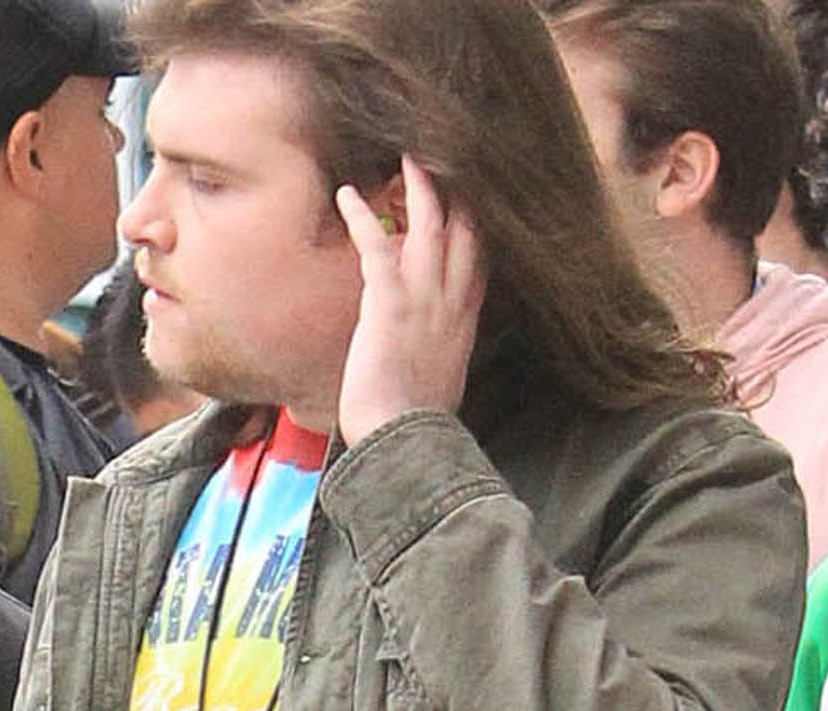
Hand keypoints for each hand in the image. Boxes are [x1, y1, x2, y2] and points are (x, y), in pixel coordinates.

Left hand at [333, 158, 484, 448]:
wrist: (405, 441)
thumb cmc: (417, 423)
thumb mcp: (443, 382)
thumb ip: (442, 354)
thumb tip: (436, 354)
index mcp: (465, 319)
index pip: (480, 257)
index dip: (479, 221)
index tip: (475, 194)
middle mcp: (452, 301)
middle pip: (466, 228)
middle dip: (459, 187)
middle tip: (447, 152)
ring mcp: (424, 299)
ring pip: (430, 224)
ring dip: (419, 185)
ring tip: (408, 153)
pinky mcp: (390, 304)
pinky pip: (377, 247)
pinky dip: (361, 218)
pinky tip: (347, 194)